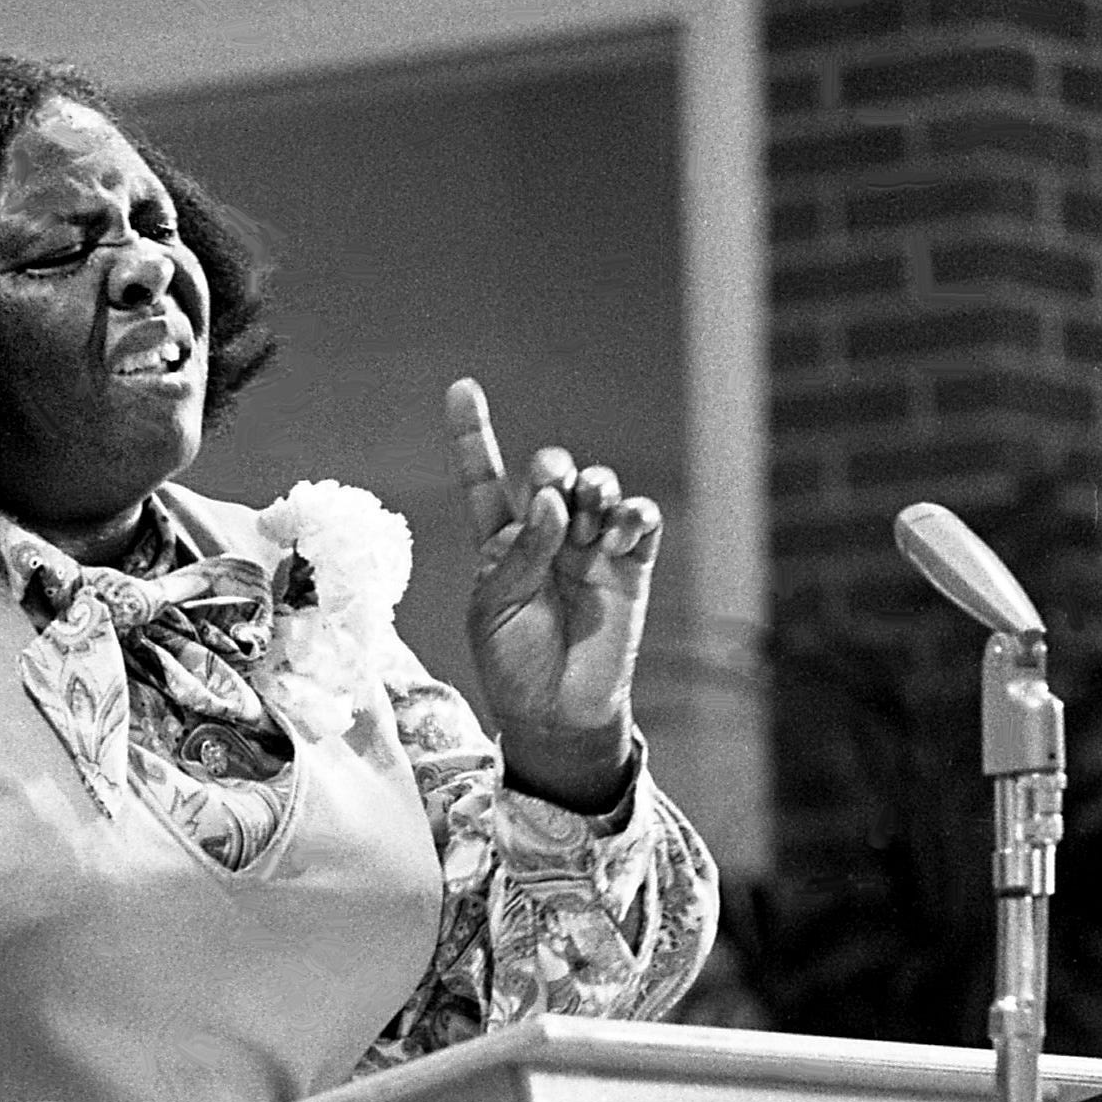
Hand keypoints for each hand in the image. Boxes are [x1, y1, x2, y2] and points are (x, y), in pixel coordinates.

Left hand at [444, 375, 661, 809]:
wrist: (557, 713)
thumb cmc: (514, 665)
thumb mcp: (495, 609)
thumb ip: (520, 552)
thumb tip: (553, 500)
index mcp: (501, 544)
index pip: (486, 480)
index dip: (474, 435)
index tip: (461, 388)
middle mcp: (547, 537)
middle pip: (551, 472)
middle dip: (552, 469)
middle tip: (555, 492)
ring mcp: (591, 548)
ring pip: (598, 487)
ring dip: (594, 486)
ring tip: (590, 514)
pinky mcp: (631, 565)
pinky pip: (640, 518)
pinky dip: (632, 513)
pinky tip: (618, 531)